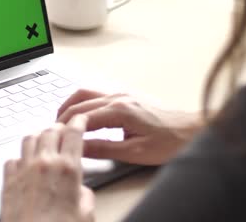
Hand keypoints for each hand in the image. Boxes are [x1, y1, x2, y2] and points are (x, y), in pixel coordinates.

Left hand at [1, 115, 94, 221]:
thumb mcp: (86, 216)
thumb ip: (86, 197)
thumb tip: (82, 193)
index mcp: (67, 169)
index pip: (74, 133)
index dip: (78, 122)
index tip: (80, 118)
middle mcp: (44, 163)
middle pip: (51, 131)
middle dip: (59, 128)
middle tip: (63, 131)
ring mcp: (24, 170)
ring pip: (29, 138)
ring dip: (38, 137)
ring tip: (43, 141)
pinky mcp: (8, 181)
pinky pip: (12, 159)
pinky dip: (20, 158)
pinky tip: (24, 165)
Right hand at [57, 89, 201, 165]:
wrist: (193, 130)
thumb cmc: (170, 142)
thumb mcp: (135, 152)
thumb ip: (104, 149)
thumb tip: (80, 147)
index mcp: (120, 110)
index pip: (82, 116)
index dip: (66, 127)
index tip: (55, 137)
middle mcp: (119, 97)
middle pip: (80, 100)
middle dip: (63, 115)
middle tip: (53, 130)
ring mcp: (123, 93)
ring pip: (87, 92)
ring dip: (71, 104)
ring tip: (61, 120)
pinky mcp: (128, 96)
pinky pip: (97, 93)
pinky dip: (83, 101)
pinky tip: (80, 112)